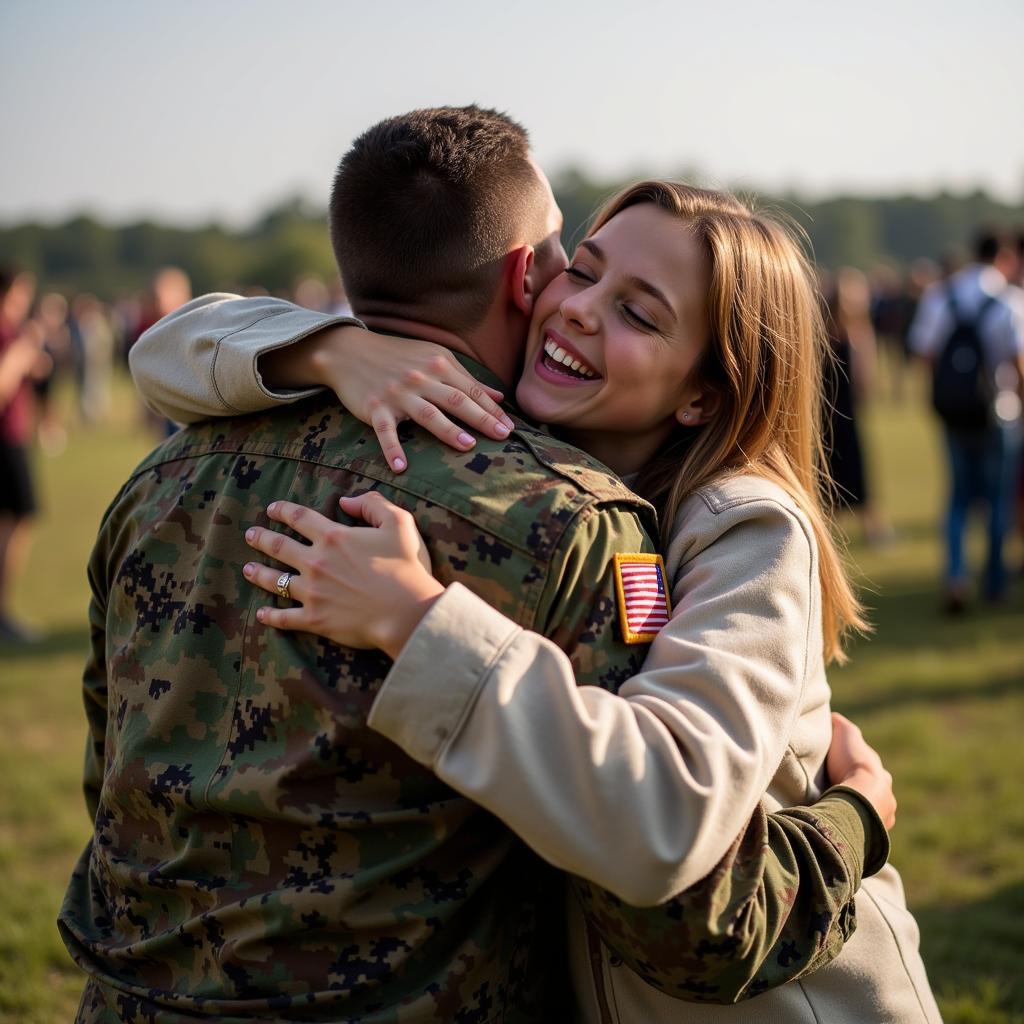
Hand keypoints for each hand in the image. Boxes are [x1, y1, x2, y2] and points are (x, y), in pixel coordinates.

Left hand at [243, 493, 443, 655]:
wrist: (407, 613)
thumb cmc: (405, 568)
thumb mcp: (399, 523)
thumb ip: (373, 504)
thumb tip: (347, 500)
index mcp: (334, 537)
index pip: (300, 518)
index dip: (283, 510)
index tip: (272, 508)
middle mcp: (316, 562)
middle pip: (279, 546)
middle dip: (261, 538)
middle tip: (250, 534)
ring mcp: (313, 592)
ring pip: (275, 581)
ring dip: (259, 573)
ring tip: (247, 569)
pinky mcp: (315, 619)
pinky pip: (285, 617)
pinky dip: (271, 616)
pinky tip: (261, 614)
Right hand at [263, 324, 515, 472]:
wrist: (350, 351)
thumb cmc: (397, 356)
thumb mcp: (434, 358)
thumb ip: (465, 378)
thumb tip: (499, 397)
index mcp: (438, 364)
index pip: (471, 390)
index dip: (492, 409)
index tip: (510, 428)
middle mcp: (420, 378)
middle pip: (456, 401)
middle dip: (482, 419)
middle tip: (503, 437)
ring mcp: (398, 394)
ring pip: (428, 414)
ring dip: (448, 430)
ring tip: (468, 445)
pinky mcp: (375, 408)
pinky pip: (386, 432)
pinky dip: (392, 450)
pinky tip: (401, 468)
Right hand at [826, 712, 896, 829]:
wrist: (860, 799)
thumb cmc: (852, 766)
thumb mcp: (846, 736)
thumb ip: (841, 725)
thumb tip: (835, 717)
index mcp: (880, 774)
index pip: (869, 770)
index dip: (855, 767)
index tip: (841, 768)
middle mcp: (886, 795)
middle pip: (873, 793)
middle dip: (861, 793)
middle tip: (841, 793)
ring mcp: (883, 816)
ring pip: (872, 812)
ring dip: (860, 812)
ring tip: (841, 813)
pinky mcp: (876, 835)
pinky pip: (866, 831)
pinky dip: (858, 829)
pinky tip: (845, 828)